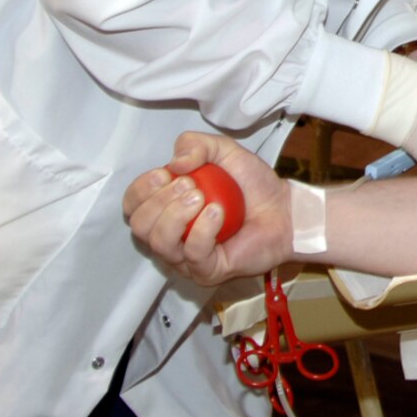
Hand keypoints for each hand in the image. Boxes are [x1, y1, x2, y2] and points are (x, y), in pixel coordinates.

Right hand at [125, 132, 290, 286]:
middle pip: (140, 225)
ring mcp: (186, 258)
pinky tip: (218, 212)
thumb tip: (174, 163)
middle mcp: (170, 236)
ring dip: (176, 214)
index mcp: (165, 209)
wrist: (284, 208)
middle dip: (160, 200)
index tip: (165, 174)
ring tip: (203, 197)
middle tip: (192, 185)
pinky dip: (203, 229)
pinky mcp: (207, 272)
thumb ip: (195, 144)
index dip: (141, 189)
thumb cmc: (252, 185)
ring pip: (159, 243)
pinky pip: (193, 254)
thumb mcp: (222, 151)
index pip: (132, 206)